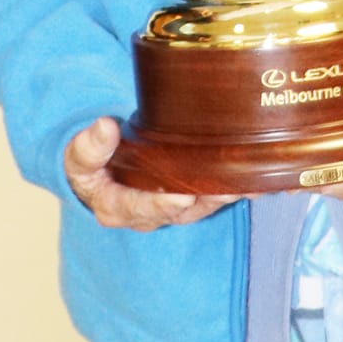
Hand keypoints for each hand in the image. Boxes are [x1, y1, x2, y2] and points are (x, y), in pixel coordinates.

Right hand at [64, 113, 236, 228]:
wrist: (102, 170)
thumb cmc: (92, 164)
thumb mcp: (79, 158)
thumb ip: (88, 148)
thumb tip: (104, 127)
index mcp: (118, 207)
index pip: (143, 209)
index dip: (163, 204)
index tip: (182, 195)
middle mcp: (150, 214)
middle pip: (183, 211)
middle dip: (207, 200)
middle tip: (227, 190)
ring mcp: (175, 206)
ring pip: (206, 204)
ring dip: (229, 195)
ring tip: (251, 184)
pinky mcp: (194, 195)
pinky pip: (218, 194)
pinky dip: (240, 187)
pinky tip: (264, 181)